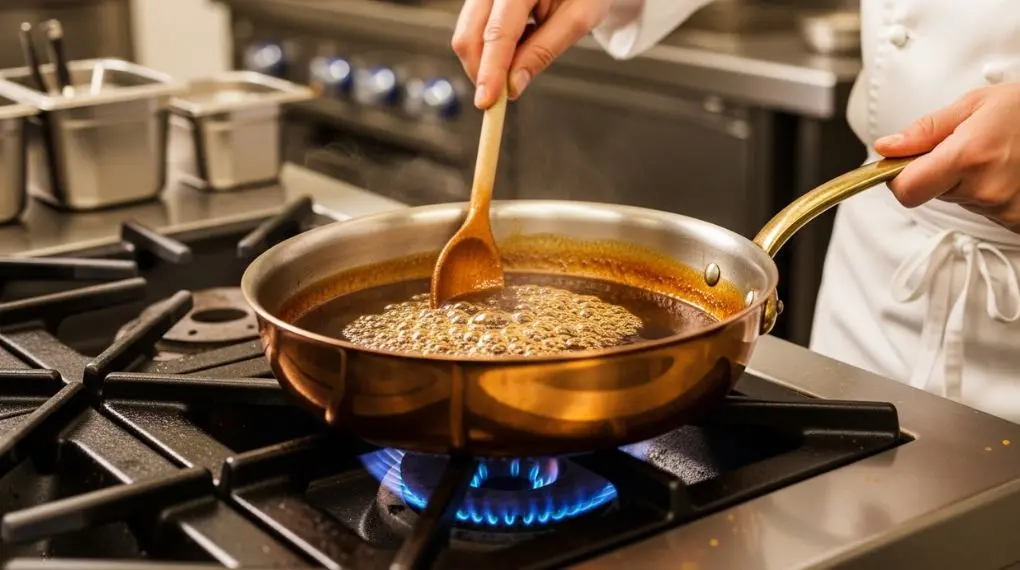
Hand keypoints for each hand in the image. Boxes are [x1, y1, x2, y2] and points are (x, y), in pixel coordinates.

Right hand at [452, 0, 610, 107]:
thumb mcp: (576, 19)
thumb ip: (543, 51)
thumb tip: (513, 86)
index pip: (497, 32)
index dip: (490, 70)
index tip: (487, 101)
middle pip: (468, 35)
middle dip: (482, 72)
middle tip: (503, 96)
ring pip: (466, 35)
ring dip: (487, 61)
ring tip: (522, 57)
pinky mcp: (481, 1)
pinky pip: (473, 30)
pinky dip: (491, 50)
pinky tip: (518, 44)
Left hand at [875, 83, 1019, 231]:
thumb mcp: (975, 104)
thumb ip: (925, 131)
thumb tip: (887, 148)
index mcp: (969, 157)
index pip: (906, 191)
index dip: (899, 178)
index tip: (905, 164)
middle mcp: (986, 189)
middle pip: (932, 194)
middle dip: (939, 172)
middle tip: (969, 146)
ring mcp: (1005, 209)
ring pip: (961, 201)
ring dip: (968, 182)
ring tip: (998, 155)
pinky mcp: (1018, 221)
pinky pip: (987, 209)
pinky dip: (990, 191)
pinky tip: (1010, 170)